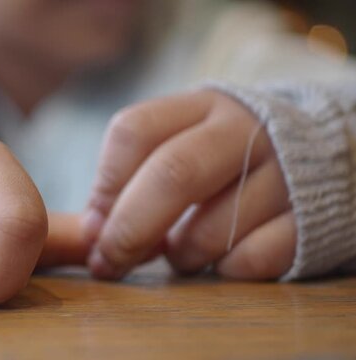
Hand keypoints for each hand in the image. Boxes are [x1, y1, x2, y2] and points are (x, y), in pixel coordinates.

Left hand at [82, 90, 295, 280]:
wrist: (322, 154)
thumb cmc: (229, 157)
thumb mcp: (187, 141)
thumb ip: (136, 175)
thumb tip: (93, 230)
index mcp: (202, 106)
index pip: (134, 130)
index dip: (105, 184)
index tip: (94, 225)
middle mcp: (244, 130)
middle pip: (172, 175)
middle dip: (129, 229)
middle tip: (107, 263)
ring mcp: (283, 172)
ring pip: (211, 228)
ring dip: (180, 255)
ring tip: (177, 254)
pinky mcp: (309, 217)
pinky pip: (251, 257)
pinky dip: (224, 268)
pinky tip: (222, 258)